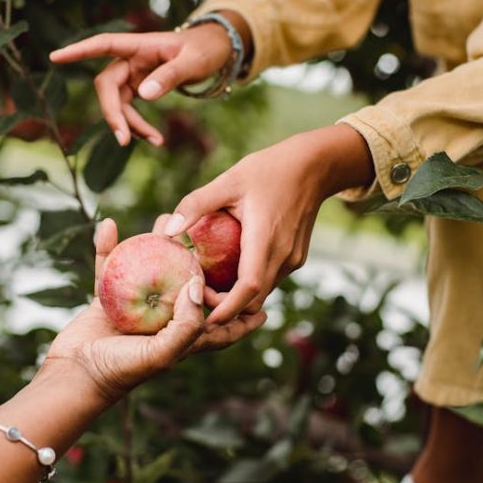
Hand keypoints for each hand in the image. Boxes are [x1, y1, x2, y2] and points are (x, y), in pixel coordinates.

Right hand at [44, 218, 265, 401]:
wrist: (73, 375)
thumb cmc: (121, 371)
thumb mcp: (162, 353)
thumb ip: (188, 324)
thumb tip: (200, 284)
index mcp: (182, 338)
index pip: (221, 329)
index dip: (243, 320)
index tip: (265, 308)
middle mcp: (162, 321)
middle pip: (189, 288)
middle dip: (203, 266)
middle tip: (215, 238)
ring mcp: (134, 308)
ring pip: (151, 269)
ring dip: (158, 245)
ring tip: (165, 221)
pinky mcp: (107, 299)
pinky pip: (109, 267)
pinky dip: (108, 247)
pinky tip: (108, 225)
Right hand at [49, 13, 249, 146]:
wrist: (215, 53)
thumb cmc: (204, 50)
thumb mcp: (193, 62)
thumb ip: (170, 76)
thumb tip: (144, 94)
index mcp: (139, 45)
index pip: (103, 44)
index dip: (79, 51)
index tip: (55, 57)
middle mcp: (131, 59)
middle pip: (107, 85)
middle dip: (113, 113)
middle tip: (123, 140)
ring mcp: (134, 75)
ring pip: (118, 103)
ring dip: (130, 125)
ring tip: (156, 141)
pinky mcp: (139, 87)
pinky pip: (131, 109)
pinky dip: (140, 125)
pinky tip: (155, 140)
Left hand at [160, 125, 375, 324]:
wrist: (314, 166)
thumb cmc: (269, 169)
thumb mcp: (229, 180)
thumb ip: (196, 204)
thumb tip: (167, 230)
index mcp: (265, 238)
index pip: (248, 288)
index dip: (226, 309)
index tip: (202, 317)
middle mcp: (283, 256)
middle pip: (254, 300)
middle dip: (227, 308)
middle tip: (198, 294)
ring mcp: (293, 259)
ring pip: (263, 293)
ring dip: (239, 297)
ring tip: (210, 283)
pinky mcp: (296, 258)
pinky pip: (271, 280)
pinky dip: (251, 284)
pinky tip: (231, 269)